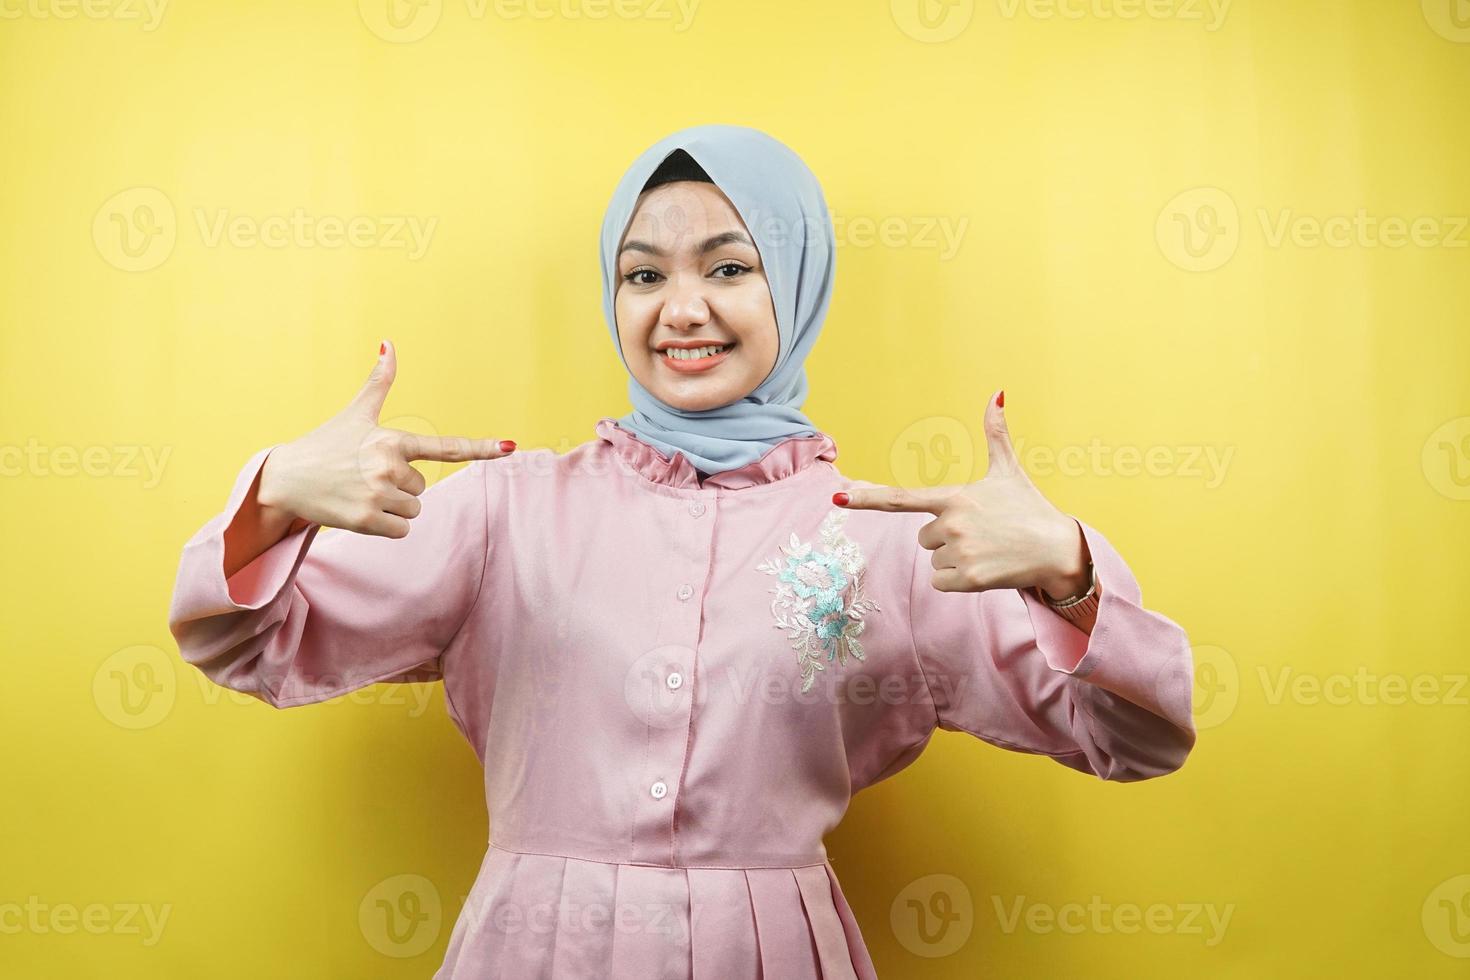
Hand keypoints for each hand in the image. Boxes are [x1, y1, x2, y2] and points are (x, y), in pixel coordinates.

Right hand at [257, 340, 515, 538]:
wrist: (285, 479)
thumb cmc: (326, 444)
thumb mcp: (355, 413)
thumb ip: (379, 382)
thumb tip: (389, 342)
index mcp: (392, 440)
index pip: (445, 446)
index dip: (481, 448)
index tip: (510, 447)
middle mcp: (388, 466)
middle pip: (422, 488)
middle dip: (399, 487)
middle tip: (365, 477)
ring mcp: (377, 494)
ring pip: (413, 510)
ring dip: (392, 508)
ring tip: (361, 492)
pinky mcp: (366, 520)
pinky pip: (401, 529)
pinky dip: (385, 526)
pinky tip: (360, 511)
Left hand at [836, 390, 1089, 595]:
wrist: (1059, 549)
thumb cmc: (1029, 508)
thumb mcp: (1009, 470)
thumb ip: (996, 434)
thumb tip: (997, 393)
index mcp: (954, 497)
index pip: (900, 497)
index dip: (866, 497)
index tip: (837, 497)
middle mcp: (952, 523)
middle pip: (924, 538)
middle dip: (947, 539)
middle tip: (982, 533)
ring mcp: (960, 552)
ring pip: (933, 561)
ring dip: (955, 560)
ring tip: (987, 550)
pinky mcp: (969, 579)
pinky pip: (941, 582)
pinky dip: (959, 581)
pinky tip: (986, 569)